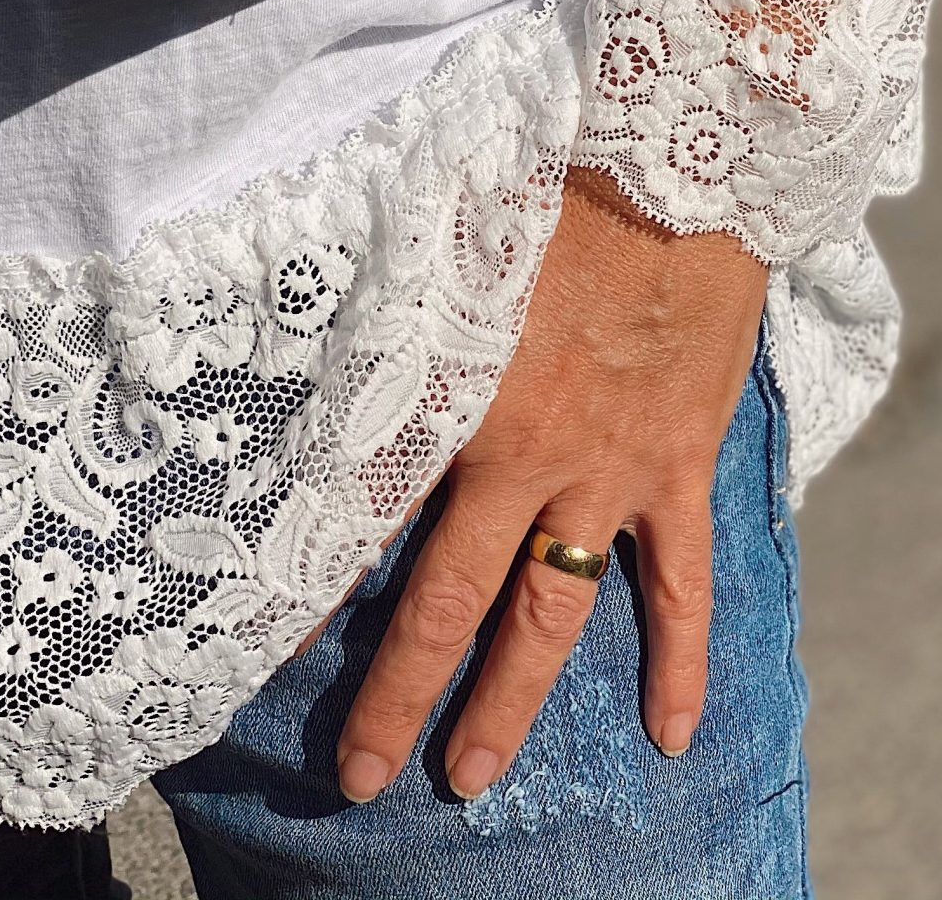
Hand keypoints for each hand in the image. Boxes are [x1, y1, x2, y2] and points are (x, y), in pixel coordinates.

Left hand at [334, 163, 769, 802]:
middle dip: (399, 694)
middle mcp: (526, 454)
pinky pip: (680, 582)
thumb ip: (398, 305)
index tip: (261, 653)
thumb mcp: (449, 236)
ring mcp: (609, 470)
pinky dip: (678, 660)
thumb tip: (324, 323)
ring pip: (549, 612)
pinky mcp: (677, 464)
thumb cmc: (555, 181)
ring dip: (508, 699)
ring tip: (471, 777)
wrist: (679, 162)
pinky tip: (670, 735)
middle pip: (449, 598)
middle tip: (359, 777)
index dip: (312, 586)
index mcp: (457, 395)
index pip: (364, 509)